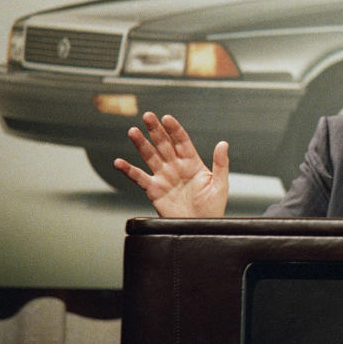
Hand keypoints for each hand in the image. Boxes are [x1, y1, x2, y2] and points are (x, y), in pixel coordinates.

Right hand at [113, 112, 229, 217]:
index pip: (182, 141)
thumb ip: (220, 163)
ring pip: (150, 157)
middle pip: (164, 144)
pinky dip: (129, 170)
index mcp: (192, 163)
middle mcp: (176, 167)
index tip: (167, 118)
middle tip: (148, 116)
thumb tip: (223, 143)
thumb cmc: (212, 207)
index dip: (174, 129)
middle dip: (156, 130)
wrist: (201, 227)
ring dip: (141, 144)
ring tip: (133, 132)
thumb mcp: (220, 184)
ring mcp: (164, 177)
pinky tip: (119, 162)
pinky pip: (139, 178)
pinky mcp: (154, 190)